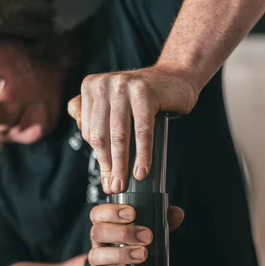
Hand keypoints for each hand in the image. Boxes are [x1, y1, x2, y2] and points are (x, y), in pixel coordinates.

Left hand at [68, 66, 196, 193]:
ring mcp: (123, 86)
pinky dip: (142, 154)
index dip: (98, 158)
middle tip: (114, 187)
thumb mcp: (116, 108)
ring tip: (123, 184)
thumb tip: (102, 169)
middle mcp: (103, 84)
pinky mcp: (144, 92)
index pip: (89, 132)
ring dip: (121, 164)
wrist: (176, 78)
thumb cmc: (145, 99)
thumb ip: (100, 129)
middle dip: (108, 166)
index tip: (107, 179)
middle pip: (101, 135)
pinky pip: (142, 131)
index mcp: (90, 88)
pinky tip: (141, 171)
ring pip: (119, 135)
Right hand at [86, 203, 183, 265]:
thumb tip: (177, 213)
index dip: (112, 211)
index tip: (133, 213)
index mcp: (106, 227)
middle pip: (97, 232)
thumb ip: (161, 222)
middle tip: (147, 237)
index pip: (98, 213)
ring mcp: (96, 263)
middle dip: (123, 232)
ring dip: (121, 254)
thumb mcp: (148, 235)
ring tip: (142, 255)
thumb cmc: (136, 250)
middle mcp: (98, 243)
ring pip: (96, 255)